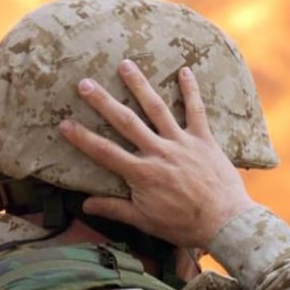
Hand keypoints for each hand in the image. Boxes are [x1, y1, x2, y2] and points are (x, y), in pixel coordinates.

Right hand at [58, 60, 256, 248]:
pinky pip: (196, 110)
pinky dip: (190, 90)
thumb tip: (85, 204)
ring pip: (157, 108)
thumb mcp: (145, 221)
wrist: (225, 222)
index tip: (64, 123)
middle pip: (126, 122)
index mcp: (142, 174)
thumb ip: (114, 209)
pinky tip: (184, 70)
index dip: (83, 138)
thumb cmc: (184, 226)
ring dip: (140, 85)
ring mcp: (182, 142)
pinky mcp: (204, 139)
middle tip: (85, 83)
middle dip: (104, 102)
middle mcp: (159, 152)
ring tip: (126, 64)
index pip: (104, 152)